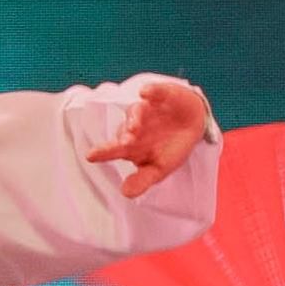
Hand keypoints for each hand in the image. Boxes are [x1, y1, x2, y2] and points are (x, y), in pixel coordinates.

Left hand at [100, 77, 213, 196]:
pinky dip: (151, 91)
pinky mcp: (159, 94)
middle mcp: (135, 126)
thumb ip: (143, 180)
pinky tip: (146, 93)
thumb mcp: (160, 168)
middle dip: (124, 135)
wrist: (193, 124)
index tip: (90, 156)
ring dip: (135, 117)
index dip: (103, 152)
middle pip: (125, 129)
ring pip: (136, 111)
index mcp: (132, 145)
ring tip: (136, 125)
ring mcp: (146, 109)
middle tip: (126, 141)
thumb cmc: (171, 147)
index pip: (114, 149)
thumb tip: (125, 193)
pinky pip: (154, 91)